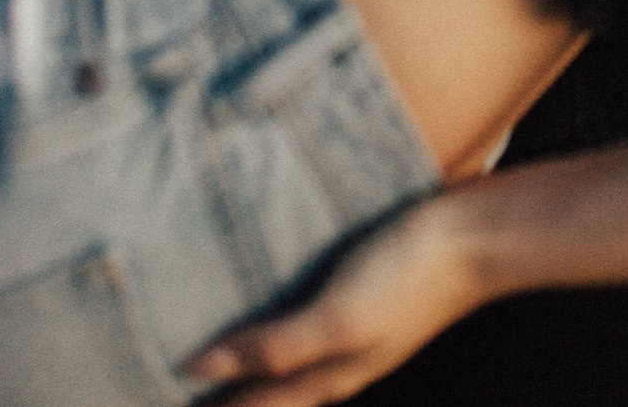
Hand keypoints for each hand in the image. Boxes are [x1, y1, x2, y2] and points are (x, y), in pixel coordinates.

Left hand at [183, 197, 485, 406]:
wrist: (477, 235)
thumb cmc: (408, 278)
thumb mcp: (338, 318)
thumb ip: (273, 346)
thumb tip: (196, 369)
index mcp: (327, 378)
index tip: (150, 396)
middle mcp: (332, 359)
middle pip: (259, 387)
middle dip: (214, 388)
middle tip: (155, 370)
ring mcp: (345, 325)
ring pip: (275, 350)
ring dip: (236, 351)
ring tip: (188, 332)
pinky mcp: (352, 289)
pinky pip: (293, 312)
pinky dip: (261, 314)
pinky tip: (247, 286)